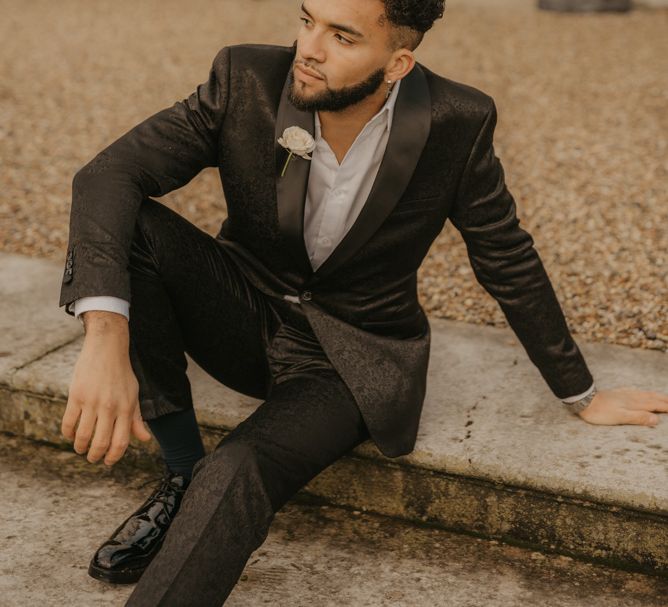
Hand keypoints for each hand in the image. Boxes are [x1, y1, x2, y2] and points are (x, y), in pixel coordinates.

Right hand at [61, 313, 151, 465]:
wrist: (107, 349)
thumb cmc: (122, 374)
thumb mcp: (134, 395)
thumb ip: (136, 419)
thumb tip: (145, 439)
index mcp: (126, 408)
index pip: (121, 441)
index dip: (114, 456)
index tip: (109, 461)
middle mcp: (110, 407)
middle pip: (101, 442)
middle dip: (96, 456)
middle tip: (93, 458)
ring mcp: (92, 402)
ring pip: (83, 436)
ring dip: (80, 447)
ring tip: (81, 449)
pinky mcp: (76, 396)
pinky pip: (68, 422)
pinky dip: (67, 434)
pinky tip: (70, 435)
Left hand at [576, 387, 667, 425]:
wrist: (583, 400)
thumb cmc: (600, 412)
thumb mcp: (620, 417)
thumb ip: (638, 418)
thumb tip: (656, 419)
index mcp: (635, 403)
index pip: (656, 405)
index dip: (667, 407)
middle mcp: (631, 397)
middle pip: (652, 398)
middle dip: (664, 400)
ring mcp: (624, 394)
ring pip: (644, 394)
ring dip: (656, 396)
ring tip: (662, 397)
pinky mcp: (616, 393)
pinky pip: (634, 392)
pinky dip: (642, 393)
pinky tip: (638, 392)